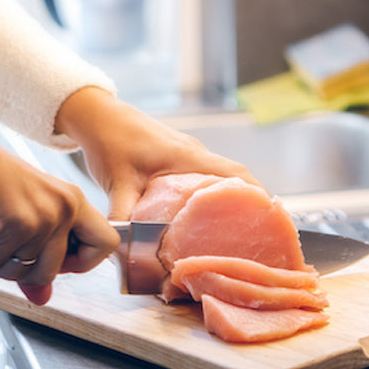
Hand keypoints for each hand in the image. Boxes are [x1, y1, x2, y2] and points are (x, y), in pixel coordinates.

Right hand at [0, 132, 120, 304]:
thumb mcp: (26, 215)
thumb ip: (39, 255)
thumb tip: (43, 297)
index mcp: (74, 200)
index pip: (107, 243)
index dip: (82, 262)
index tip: (56, 262)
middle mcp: (65, 206)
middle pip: (56, 270)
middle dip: (23, 273)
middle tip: (3, 253)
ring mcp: (44, 215)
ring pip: (24, 272)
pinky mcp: (18, 224)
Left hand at [54, 87, 259, 221]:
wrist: (97, 115)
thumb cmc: (111, 139)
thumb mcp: (118, 182)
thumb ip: (124, 217)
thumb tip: (126, 252)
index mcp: (189, 157)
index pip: (235, 174)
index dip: (257, 196)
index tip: (271, 218)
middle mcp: (195, 154)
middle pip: (235, 179)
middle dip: (249, 205)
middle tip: (258, 235)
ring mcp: (186, 155)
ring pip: (219, 178)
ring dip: (230, 201)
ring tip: (235, 233)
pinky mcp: (175, 159)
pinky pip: (203, 178)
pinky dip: (210, 197)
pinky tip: (203, 220)